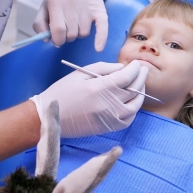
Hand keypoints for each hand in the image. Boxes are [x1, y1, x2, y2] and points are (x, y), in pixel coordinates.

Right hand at [30, 61, 147, 137]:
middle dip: (141, 77)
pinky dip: (133, 110)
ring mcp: (110, 118)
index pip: (127, 77)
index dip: (135, 68)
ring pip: (135, 106)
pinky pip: (128, 120)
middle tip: (142, 69)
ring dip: (140, 93)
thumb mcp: (80, 74)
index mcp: (101, 88)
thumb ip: (104, 69)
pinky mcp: (108, 128)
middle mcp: (109, 104)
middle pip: (134, 90)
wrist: (50, 116)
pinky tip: (131, 101)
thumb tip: (122, 67)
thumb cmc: (63, 92)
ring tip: (139, 84)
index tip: (136, 63)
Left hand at [34, 0, 107, 50]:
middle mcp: (72, 6)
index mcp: (56, 4)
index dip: (57, 40)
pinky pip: (102, 29)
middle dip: (67, 37)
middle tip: (67, 28)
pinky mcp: (100, 11)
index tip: (57, 40)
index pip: (58, 30)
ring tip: (77, 23)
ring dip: (79, 33)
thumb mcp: (45, 5)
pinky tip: (98, 48)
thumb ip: (39, 23)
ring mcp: (87, 9)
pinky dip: (101, 40)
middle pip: (71, 35)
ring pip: (83, 34)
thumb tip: (46, 39)